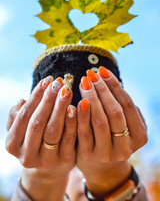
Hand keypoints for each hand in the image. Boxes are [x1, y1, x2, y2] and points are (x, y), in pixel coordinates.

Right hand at [6, 76, 76, 200]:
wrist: (49, 165)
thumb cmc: (35, 138)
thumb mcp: (22, 128)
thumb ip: (19, 115)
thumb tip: (22, 101)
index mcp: (12, 144)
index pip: (23, 116)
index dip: (35, 97)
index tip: (47, 80)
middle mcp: (26, 156)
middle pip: (38, 123)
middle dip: (48, 100)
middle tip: (59, 82)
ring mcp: (46, 161)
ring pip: (53, 131)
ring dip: (60, 108)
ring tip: (67, 90)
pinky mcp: (64, 162)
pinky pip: (69, 139)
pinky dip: (72, 122)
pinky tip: (75, 107)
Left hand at [76, 67, 147, 196]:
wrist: (102, 167)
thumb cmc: (114, 138)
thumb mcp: (125, 125)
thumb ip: (122, 108)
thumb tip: (107, 80)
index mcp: (139, 136)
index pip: (127, 104)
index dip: (114, 86)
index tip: (102, 70)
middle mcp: (125, 146)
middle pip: (115, 112)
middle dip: (102, 90)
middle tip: (90, 74)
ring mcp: (107, 153)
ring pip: (100, 121)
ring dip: (91, 98)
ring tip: (83, 83)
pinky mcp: (88, 156)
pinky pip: (83, 132)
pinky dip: (79, 115)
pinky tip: (74, 101)